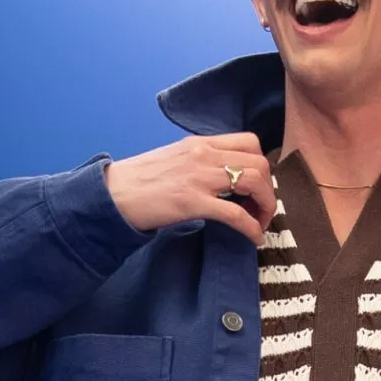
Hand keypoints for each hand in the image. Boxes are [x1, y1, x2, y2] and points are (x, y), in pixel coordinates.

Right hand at [104, 133, 276, 244]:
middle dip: (268, 189)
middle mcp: (204, 154)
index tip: (257, 187)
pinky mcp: (192, 202)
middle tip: (262, 210)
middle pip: (259, 163)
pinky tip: (253, 238)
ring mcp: (199, 177)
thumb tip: (223, 179)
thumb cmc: (139, 181)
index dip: (262, 165)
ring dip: (266, 206)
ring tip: (260, 223)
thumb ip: (201, 163)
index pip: (250, 142)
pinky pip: (236, 214)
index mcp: (200, 143)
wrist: (111, 194)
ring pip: (254, 182)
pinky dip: (252, 227)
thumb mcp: (175, 160)